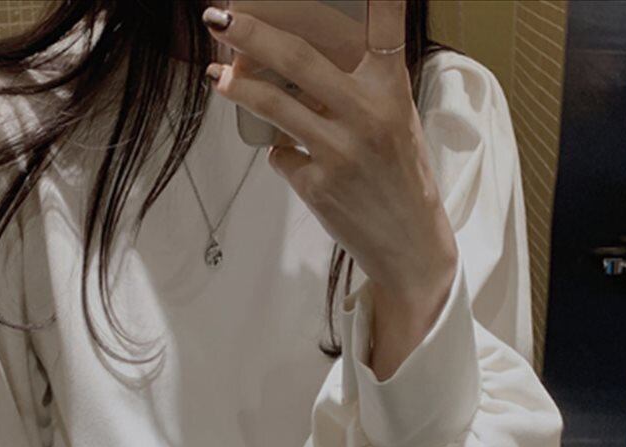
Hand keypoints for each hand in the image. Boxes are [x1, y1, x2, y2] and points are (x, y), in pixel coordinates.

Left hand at [201, 0, 457, 333]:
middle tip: (220, 18)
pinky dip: (281, 154)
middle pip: (300, 61)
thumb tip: (296, 70)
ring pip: (275, 107)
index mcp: (392, 91)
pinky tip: (296, 161)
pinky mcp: (318, 186)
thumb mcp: (395, 123)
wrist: (409, 244)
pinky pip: (281, 156)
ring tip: (216, 76)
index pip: (385, 26)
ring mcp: (340, 152)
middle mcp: (367, 115)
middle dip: (253, 34)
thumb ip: (356, 93)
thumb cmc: (399, 178)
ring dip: (239, 88)